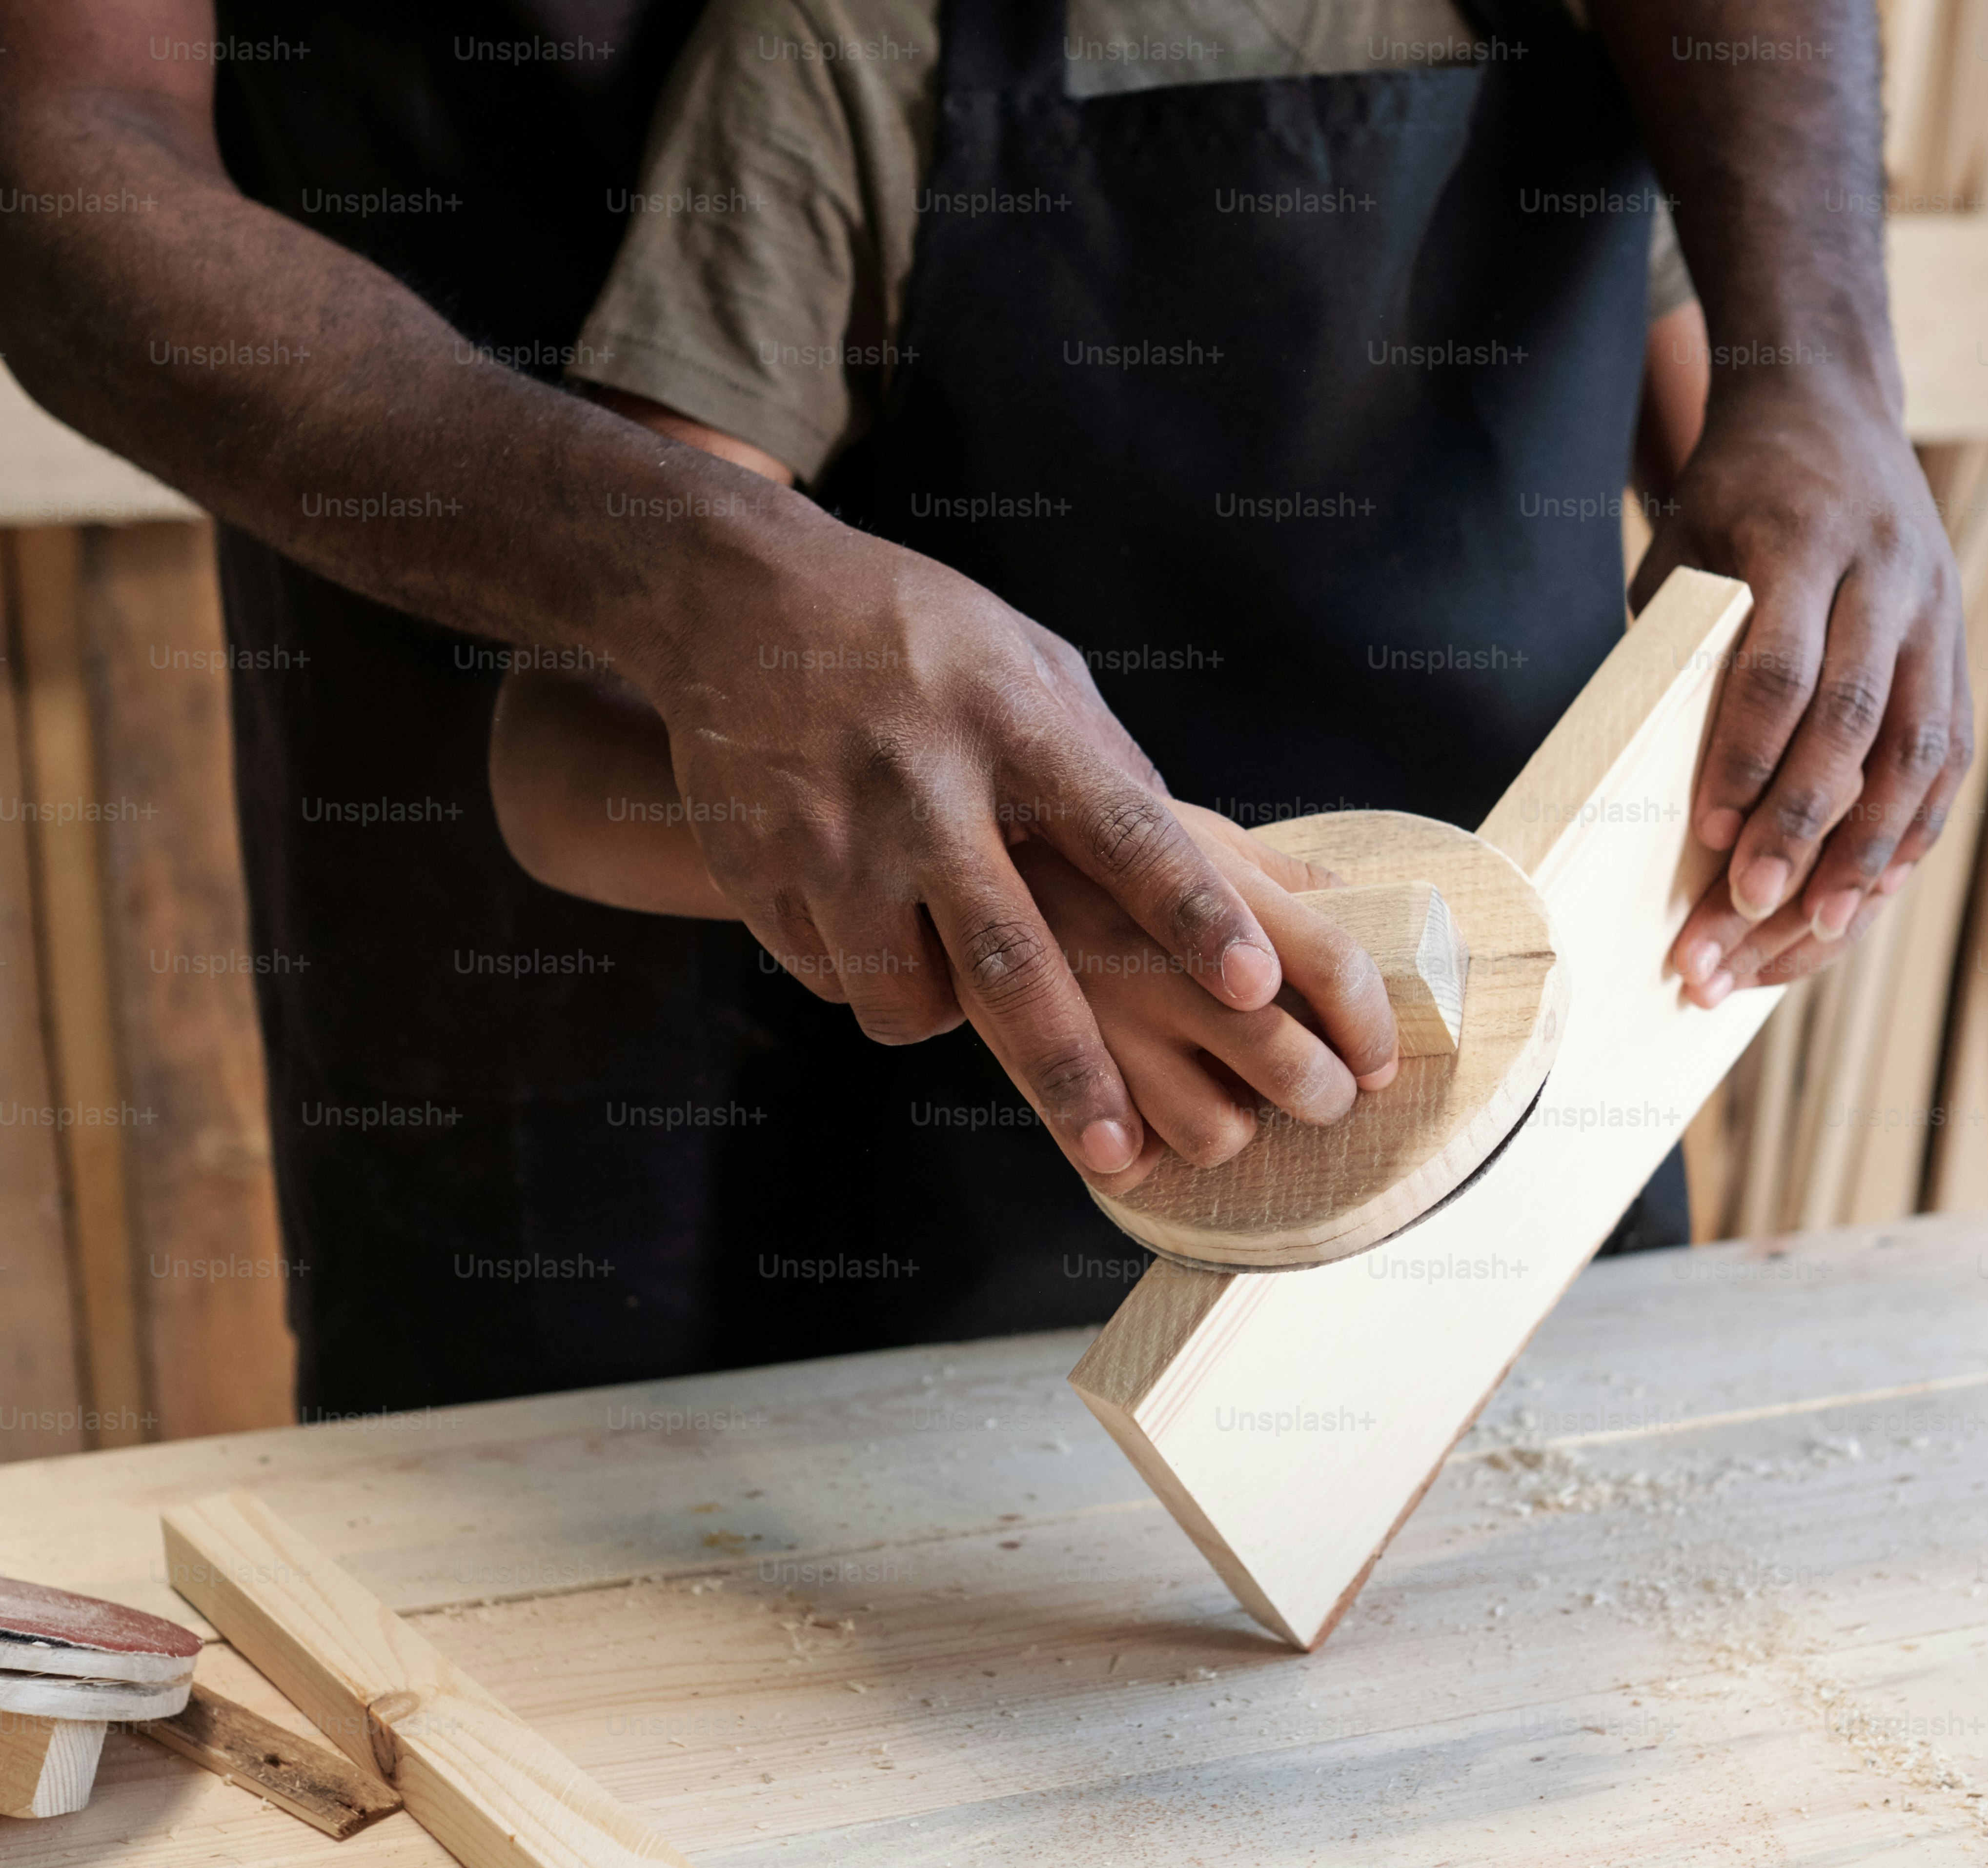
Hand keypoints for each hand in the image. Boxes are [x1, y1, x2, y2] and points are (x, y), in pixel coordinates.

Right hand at [632, 499, 1290, 1178]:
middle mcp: (924, 785)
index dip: (1189, 913)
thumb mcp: (1027, 663)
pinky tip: (873, 924)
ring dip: (949, 1022)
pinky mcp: (759, 872)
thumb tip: (1208, 863)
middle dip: (1070, 1065)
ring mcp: (832, 835)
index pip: (1124, 830)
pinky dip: (872, 982)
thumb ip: (1107, 763)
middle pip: (1011, 956)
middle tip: (1120, 1151)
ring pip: (906, 998)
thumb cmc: (917, 634)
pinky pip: (837, 983)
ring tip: (962, 994)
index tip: (1252, 987)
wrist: (735, 596)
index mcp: (1014, 723)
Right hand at [1012, 804, 1400, 1192]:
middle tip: (1322, 1089)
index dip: (1375, 1026)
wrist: (946, 835)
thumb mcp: (1189, 828)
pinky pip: (1129, 1163)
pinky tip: (1147, 1111)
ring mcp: (1096, 1018)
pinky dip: (1149, 1152)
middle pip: (1291, 1065)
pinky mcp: (1036, 1071)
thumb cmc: (1090, 840)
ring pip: (1217, 1134)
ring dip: (1238, 1126)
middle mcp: (1153, 955)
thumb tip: (1380, 916)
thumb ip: (1284, 877)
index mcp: (1205, 882)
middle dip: (1329, 1094)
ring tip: (1224, 1094)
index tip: (1378, 1057)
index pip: (1334, 965)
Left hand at [1630, 373, 1972, 1005]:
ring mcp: (1934, 616)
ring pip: (1915, 753)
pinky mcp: (1956, 649)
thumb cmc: (1730, 492)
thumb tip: (1649, 781)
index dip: (1745, 757)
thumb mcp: (1684, 545)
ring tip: (1817, 932)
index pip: (1780, 669)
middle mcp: (1887, 580)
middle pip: (1852, 726)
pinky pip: (1945, 758)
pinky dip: (1909, 833)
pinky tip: (1871, 894)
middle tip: (1743, 909)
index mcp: (1805, 544)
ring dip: (1866, 853)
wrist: (1829, 403)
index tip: (1702, 833)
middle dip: (1801, 830)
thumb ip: (1679, 647)